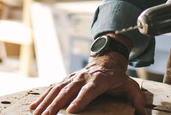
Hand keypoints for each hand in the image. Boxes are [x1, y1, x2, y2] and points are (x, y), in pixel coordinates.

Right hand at [30, 53, 145, 114]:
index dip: (81, 100)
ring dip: (46, 103)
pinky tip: (33, 108)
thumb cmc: (118, 78)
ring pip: (57, 90)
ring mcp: (72, 78)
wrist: (106, 60)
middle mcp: (83, 77)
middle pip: (69, 91)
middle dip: (56, 105)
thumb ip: (136, 100)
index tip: (72, 111)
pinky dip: (42, 98)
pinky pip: (52, 89)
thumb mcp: (130, 86)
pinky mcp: (65, 80)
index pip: (90, 90)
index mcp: (100, 79)